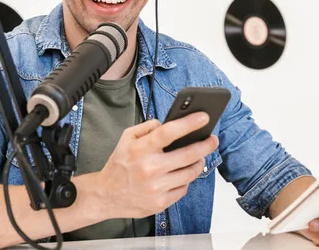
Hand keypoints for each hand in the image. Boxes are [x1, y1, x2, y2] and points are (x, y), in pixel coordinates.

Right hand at [94, 112, 218, 218]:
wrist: (106, 195)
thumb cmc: (119, 165)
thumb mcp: (126, 138)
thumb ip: (147, 127)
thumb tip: (169, 123)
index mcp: (140, 149)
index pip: (169, 132)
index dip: (189, 123)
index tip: (204, 117)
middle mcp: (149, 168)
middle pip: (188, 154)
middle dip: (206, 145)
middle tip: (212, 139)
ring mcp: (156, 188)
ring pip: (190, 173)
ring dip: (199, 162)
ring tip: (199, 156)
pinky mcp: (161, 202)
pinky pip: (184, 188)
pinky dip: (186, 179)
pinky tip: (182, 173)